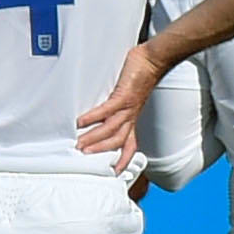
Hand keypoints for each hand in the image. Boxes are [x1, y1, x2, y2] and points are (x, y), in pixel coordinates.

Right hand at [72, 43, 168, 162]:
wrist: (153, 60)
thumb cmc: (139, 77)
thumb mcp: (128, 97)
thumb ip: (116, 107)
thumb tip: (99, 113)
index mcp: (132, 119)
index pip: (129, 144)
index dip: (123, 160)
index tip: (115, 173)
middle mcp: (130, 116)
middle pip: (117, 141)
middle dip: (101, 152)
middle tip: (84, 159)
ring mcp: (128, 107)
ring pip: (111, 129)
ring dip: (95, 139)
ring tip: (80, 146)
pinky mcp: (124, 95)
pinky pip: (107, 110)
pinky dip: (93, 117)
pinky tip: (81, 122)